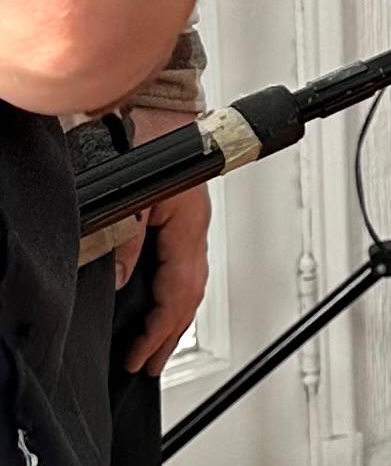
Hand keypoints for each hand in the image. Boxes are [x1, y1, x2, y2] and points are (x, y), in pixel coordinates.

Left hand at [114, 110, 210, 375]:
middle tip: (149, 363)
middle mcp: (194, 225)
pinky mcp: (177, 211)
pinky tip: (153, 296)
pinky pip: (178, 261)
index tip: (139, 357)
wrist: (158, 101)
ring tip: (154, 341)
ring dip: (171, 314)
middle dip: (170, 333)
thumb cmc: (154, 135)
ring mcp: (188, 218)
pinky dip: (168, 289)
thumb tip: (121, 279)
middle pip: (190, 292)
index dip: (159, 331)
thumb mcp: (134, 193)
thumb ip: (126, 238)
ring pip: (186, 278)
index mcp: (190, 224)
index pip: (180, 292)